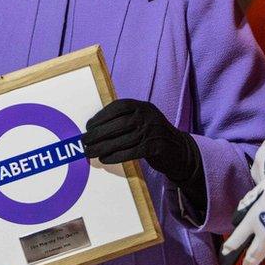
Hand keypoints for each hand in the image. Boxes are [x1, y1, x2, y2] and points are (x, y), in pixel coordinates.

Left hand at [82, 99, 196, 181]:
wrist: (179, 150)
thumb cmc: (152, 135)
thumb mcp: (142, 120)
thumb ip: (124, 119)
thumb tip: (95, 127)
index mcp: (142, 106)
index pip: (118, 107)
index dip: (101, 116)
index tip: (88, 126)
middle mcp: (148, 116)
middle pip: (118, 124)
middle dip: (98, 133)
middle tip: (84, 141)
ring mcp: (153, 131)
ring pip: (123, 139)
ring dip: (103, 147)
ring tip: (90, 152)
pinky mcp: (156, 147)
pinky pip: (131, 152)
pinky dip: (116, 156)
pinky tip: (105, 159)